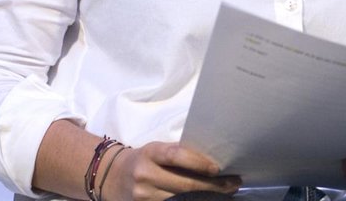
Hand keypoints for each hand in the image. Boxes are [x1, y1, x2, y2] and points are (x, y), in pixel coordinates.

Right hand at [102, 141, 241, 200]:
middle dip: (213, 186)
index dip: (199, 162)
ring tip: (226, 194)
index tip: (218, 168)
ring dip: (206, 198)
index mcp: (150, 153)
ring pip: (181, 200)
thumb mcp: (156, 150)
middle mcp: (145, 174)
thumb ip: (179, 154)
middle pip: (184, 184)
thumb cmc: (143, 159)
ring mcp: (144, 196)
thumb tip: (213, 161)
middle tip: (234, 184)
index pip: (176, 155)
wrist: (111, 176)